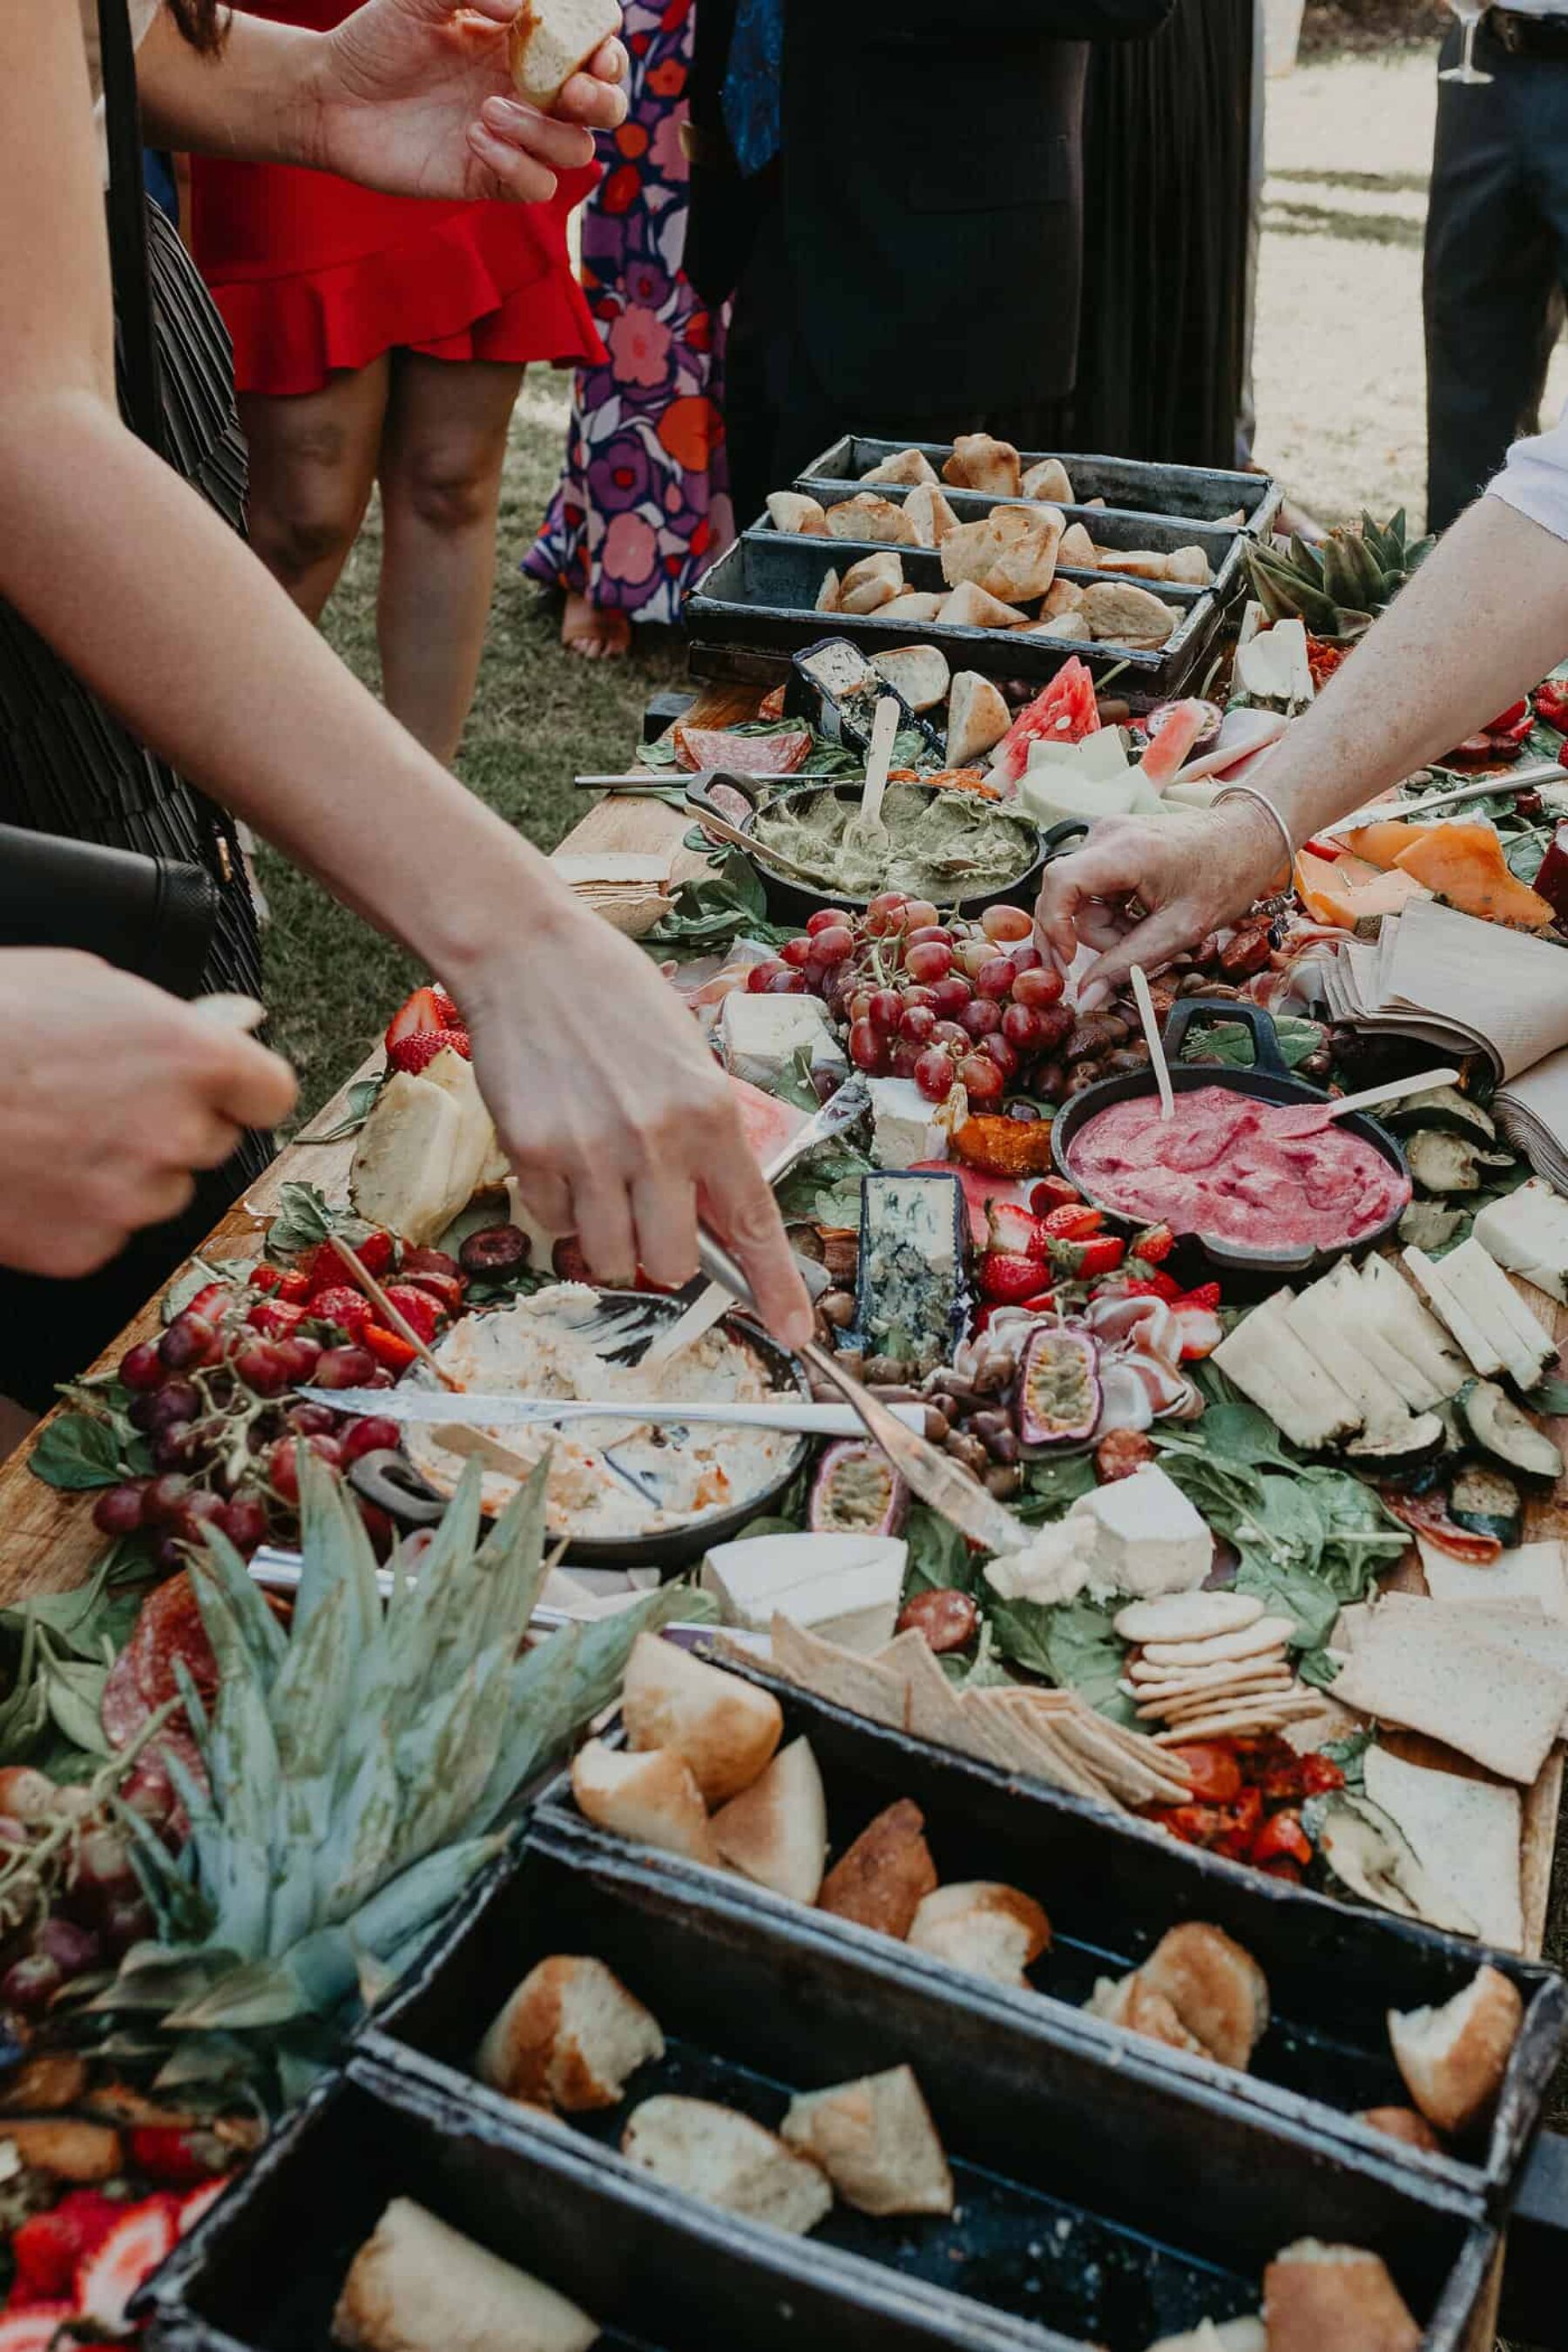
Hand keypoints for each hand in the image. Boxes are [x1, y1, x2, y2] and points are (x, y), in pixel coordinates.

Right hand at [0, 953, 295, 1278]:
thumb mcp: (84, 983)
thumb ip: (174, 1016)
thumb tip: (237, 1019)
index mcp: (191, 1058)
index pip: (271, 1092)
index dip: (240, 1088)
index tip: (218, 1085)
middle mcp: (176, 1134)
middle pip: (212, 1143)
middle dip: (172, 1124)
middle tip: (100, 1099)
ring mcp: (132, 1199)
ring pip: (160, 1192)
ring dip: (126, 1171)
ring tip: (51, 1132)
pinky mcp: (85, 1249)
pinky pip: (106, 1232)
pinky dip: (77, 1212)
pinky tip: (30, 1172)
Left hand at [311, 0, 627, 202]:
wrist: (331, 96)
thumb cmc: (377, 39)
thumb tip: (528, 4)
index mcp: (525, 42)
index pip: (592, 45)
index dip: (607, 45)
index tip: (593, 44)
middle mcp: (529, 91)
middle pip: (605, 105)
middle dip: (604, 97)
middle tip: (572, 90)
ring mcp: (514, 138)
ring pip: (577, 149)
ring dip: (545, 132)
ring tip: (488, 109)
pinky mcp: (491, 177)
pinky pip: (537, 185)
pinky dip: (518, 165)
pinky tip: (474, 139)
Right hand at [462, 913, 813, 1350]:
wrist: (529, 955)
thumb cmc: (617, 1002)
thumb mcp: (689, 1063)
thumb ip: (706, 1140)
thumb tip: (716, 1218)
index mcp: (712, 1114)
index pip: (753, 1221)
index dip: (775, 1286)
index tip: (794, 1332)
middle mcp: (658, 1141)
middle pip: (674, 1262)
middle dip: (664, 1251)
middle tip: (648, 1211)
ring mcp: (592, 1152)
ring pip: (610, 1257)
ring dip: (608, 1235)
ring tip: (598, 1174)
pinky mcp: (533, 1155)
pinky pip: (552, 1222)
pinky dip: (558, 1204)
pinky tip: (559, 1147)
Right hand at [1034, 803, 1289, 1008]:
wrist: (1250, 836)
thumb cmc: (1226, 875)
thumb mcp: (1181, 930)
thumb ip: (1129, 964)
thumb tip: (1086, 996)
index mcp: (1123, 851)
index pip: (1059, 885)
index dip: (1054, 927)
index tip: (1069, 961)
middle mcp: (1106, 835)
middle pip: (1070, 900)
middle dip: (1097, 936)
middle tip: (1138, 948)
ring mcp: (1107, 836)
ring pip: (1081, 899)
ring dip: (1108, 926)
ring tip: (1150, 929)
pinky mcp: (1112, 843)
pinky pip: (1094, 888)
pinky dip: (1113, 911)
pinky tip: (1145, 915)